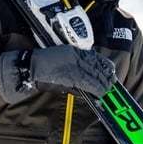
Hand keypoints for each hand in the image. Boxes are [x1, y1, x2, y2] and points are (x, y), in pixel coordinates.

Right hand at [0, 46, 115, 103]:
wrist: (30, 67)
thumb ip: (73, 65)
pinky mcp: (69, 75)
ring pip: (92, 75)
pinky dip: (94, 88)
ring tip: (108, 89)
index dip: (104, 64)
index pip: (93, 57)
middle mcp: (75, 56)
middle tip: (113, 81)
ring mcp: (72, 65)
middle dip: (105, 75)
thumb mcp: (61, 59)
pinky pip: (85, 83)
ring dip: (102, 83)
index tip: (111, 69)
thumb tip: (84, 77)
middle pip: (95, 66)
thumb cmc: (43, 64)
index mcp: (73, 51)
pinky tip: (100, 92)